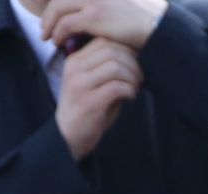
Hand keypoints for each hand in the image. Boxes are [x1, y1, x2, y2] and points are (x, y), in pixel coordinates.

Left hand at [42, 0, 169, 50]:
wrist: (156, 27)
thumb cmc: (141, 24)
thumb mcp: (118, 10)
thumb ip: (102, 10)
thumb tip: (88, 20)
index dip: (57, 6)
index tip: (52, 18)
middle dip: (48, 13)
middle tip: (45, 28)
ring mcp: (93, 0)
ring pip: (58, 8)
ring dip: (49, 23)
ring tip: (47, 36)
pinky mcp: (94, 15)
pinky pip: (66, 23)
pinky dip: (58, 32)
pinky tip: (57, 41)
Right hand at [56, 37, 143, 160]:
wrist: (68, 137)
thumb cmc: (86, 110)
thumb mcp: (91, 83)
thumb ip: (105, 67)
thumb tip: (134, 54)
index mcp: (75, 61)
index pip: (103, 41)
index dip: (125, 48)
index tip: (135, 62)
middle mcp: (75, 69)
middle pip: (112, 51)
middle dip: (133, 62)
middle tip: (139, 77)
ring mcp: (80, 85)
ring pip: (115, 67)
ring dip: (132, 77)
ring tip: (134, 88)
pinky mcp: (90, 102)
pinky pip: (117, 87)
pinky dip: (129, 90)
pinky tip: (130, 97)